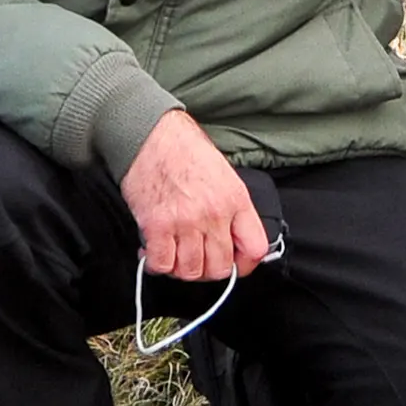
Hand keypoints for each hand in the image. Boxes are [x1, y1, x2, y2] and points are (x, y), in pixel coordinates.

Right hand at [122, 111, 270, 281]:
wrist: (150, 134)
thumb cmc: (184, 150)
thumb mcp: (224, 174)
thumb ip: (232, 208)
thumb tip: (234, 239)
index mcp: (236, 200)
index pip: (255, 249)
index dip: (244, 264)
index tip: (233, 264)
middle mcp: (214, 214)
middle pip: (220, 268)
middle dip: (207, 270)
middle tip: (195, 260)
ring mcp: (185, 222)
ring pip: (190, 271)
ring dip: (181, 268)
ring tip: (174, 254)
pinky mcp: (157, 225)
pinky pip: (162, 263)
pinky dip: (157, 264)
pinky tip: (154, 251)